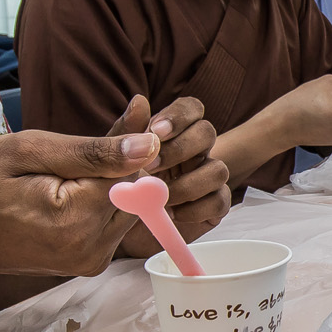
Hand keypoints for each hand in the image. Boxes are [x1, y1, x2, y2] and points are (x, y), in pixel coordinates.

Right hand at [0, 128, 163, 278]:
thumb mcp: (29, 150)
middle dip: (124, 161)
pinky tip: (74, 183)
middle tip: (95, 138)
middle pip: (138, 192)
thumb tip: (150, 144)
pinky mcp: (89, 262)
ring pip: (130, 206)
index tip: (132, 111)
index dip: (134, 139)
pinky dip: (103, 198)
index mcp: (76, 220)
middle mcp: (91, 249)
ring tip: (72, 164)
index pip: (135, 172)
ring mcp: (91, 260)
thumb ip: (93, 151)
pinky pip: (114, 221)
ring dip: (114, 179)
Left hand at [107, 94, 231, 255]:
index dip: (179, 116)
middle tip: (151, 168)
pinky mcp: (211, 207)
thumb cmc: (116, 190)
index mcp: (171, 135)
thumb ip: (124, 133)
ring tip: (160, 199)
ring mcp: (204, 179)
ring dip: (187, 184)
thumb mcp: (112, 160)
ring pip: (219, 169)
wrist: (113, 231)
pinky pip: (220, 201)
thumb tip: (140, 101)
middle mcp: (192, 153)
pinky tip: (172, 215)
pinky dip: (195, 209)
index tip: (156, 131)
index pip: (191, 109)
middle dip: (180, 149)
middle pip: (207, 132)